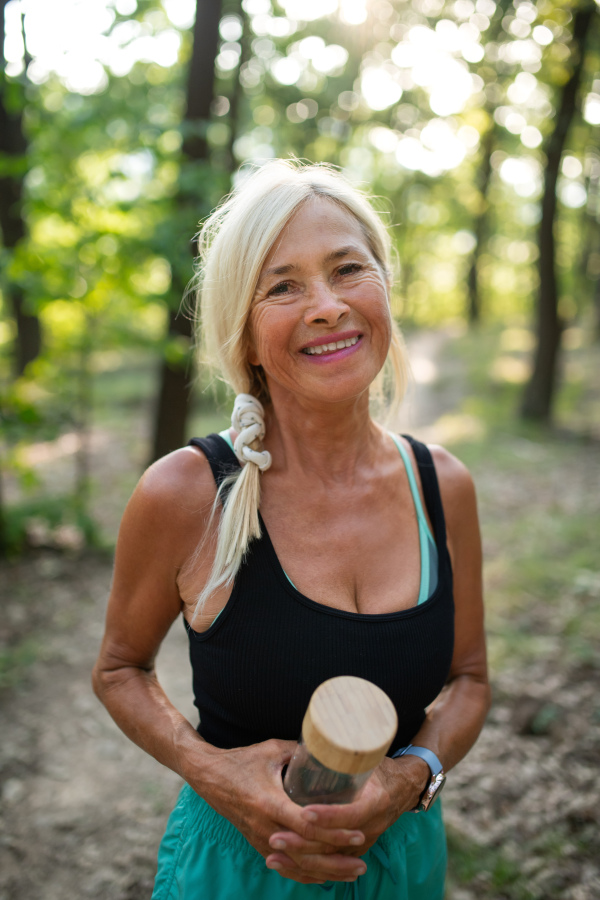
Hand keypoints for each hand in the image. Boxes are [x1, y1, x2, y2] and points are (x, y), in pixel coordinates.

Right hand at [190, 738, 370, 884]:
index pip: (306, 826)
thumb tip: (329, 750)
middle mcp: (264, 826)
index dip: (333, 832)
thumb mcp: (272, 750)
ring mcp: (260, 838)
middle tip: (362, 861)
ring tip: (353, 871)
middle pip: (305, 852)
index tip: (357, 833)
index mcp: (269, 802)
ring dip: (325, 871)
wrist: (209, 776)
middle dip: (336, 859)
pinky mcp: (258, 843)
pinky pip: (286, 865)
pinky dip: (307, 873)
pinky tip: (326, 875)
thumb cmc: (242, 760)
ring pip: (297, 865)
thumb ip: (301, 753)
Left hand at [265, 755, 429, 877]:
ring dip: (300, 859)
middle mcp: (371, 826)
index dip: (328, 816)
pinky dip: (306, 867)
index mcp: (376, 800)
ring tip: (273, 853)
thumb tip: (309, 738)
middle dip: (303, 843)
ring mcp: (363, 842)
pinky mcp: (355, 850)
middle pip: (335, 844)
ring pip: (329, 859)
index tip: (303, 812)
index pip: (352, 814)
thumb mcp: (368, 757)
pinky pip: (329, 864)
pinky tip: (284, 864)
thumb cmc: (381, 768)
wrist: (403, 787)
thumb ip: (343, 752)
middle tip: (275, 837)